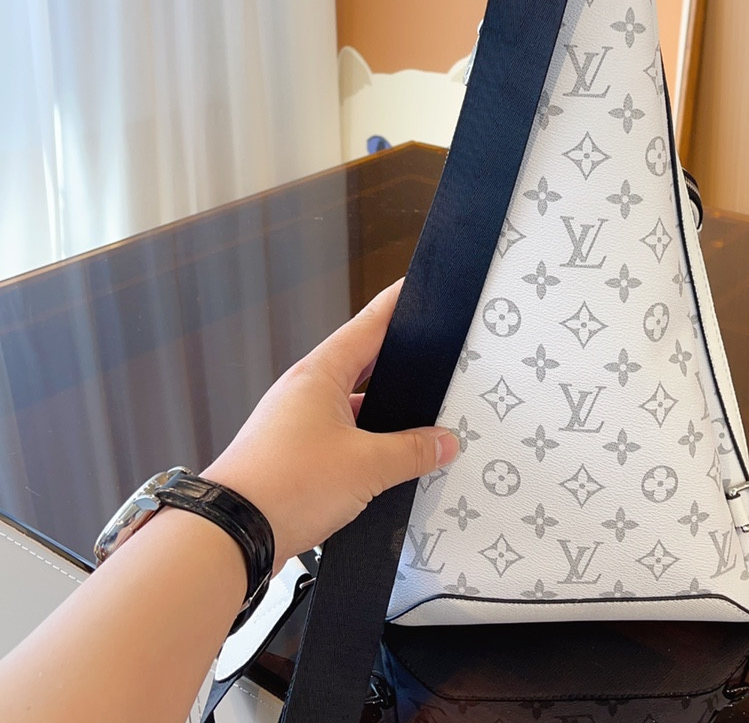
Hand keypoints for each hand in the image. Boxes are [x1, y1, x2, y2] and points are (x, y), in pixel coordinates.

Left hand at [204, 280, 458, 569]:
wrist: (228, 536)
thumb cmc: (284, 486)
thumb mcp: (367, 466)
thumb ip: (412, 451)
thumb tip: (442, 442)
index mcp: (320, 375)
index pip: (367, 326)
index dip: (394, 307)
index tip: (412, 289)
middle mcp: (303, 393)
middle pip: (360, 366)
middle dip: (396, 366)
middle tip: (428, 360)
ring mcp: (294, 425)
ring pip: (349, 408)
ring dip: (379, 416)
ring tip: (416, 427)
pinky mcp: (290, 457)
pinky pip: (337, 439)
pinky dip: (362, 446)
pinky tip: (383, 466)